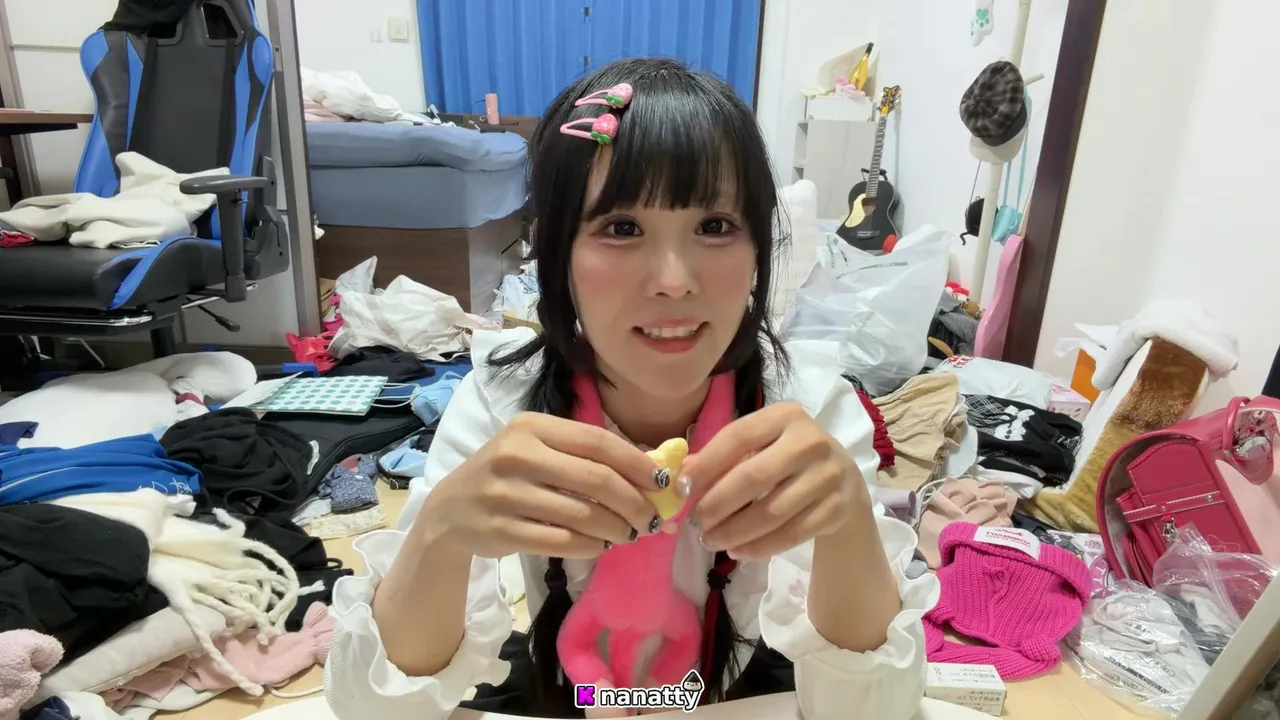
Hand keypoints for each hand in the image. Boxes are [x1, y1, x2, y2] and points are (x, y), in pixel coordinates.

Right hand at [421, 413, 662, 558]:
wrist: (451, 511)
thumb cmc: (508, 476)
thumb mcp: (539, 450)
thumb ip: (587, 456)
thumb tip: (655, 472)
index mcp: (532, 427)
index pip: (598, 441)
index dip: (638, 463)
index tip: (665, 483)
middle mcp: (517, 455)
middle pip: (596, 479)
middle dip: (634, 502)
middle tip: (651, 519)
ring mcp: (507, 494)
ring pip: (583, 515)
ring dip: (617, 529)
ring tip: (627, 534)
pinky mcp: (502, 530)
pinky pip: (563, 542)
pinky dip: (592, 546)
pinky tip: (600, 545)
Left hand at [684, 402, 869, 559]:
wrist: (844, 482)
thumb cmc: (788, 459)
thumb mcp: (760, 446)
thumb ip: (723, 456)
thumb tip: (682, 476)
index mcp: (785, 416)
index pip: (738, 436)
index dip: (707, 463)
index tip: (682, 488)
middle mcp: (810, 441)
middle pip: (753, 477)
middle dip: (717, 504)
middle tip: (696, 522)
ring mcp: (827, 475)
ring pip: (771, 512)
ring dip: (734, 531)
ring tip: (711, 540)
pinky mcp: (836, 508)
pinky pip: (790, 534)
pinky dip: (759, 547)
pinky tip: (738, 551)